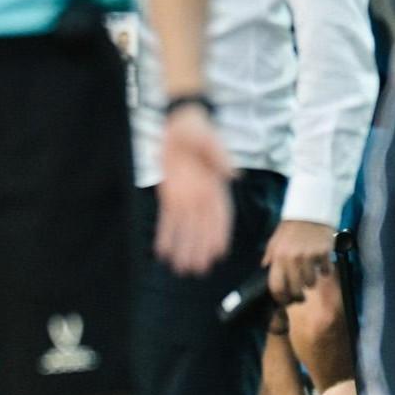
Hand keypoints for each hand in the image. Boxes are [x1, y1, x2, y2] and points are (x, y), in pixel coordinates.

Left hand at [154, 104, 235, 273]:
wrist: (180, 125)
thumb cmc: (199, 132)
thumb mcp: (210, 142)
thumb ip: (221, 159)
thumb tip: (233, 175)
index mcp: (216, 188)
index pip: (220, 216)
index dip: (219, 235)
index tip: (218, 253)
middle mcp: (202, 198)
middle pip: (201, 228)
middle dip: (199, 249)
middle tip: (196, 269)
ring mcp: (186, 198)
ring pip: (184, 229)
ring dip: (182, 248)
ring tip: (180, 268)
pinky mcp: (170, 195)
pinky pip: (167, 220)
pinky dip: (165, 236)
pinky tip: (162, 252)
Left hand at [264, 217, 336, 307]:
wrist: (310, 211)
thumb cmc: (291, 228)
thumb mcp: (275, 242)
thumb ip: (270, 258)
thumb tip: (264, 270)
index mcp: (278, 257)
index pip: (276, 286)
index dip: (281, 298)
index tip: (285, 301)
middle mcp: (292, 258)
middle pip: (295, 289)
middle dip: (298, 296)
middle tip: (300, 296)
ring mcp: (309, 256)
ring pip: (311, 283)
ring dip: (311, 281)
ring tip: (310, 273)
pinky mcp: (324, 253)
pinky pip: (325, 272)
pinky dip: (324, 271)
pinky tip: (322, 264)